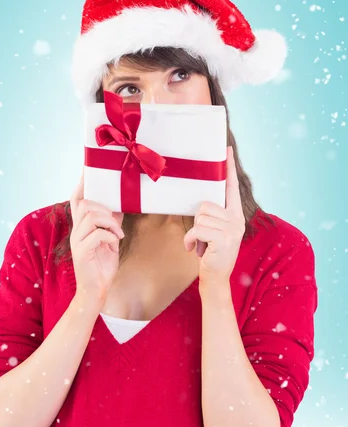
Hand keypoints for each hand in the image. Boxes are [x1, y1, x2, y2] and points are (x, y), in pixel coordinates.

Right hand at [69, 172, 124, 300]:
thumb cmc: (102, 267)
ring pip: (91, 216)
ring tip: (118, 233)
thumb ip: (111, 224)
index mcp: (80, 227)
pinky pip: (97, 234)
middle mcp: (75, 232)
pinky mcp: (82, 253)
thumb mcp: (110, 241)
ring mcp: (77, 242)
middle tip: (117, 219)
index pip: (77, 200)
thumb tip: (119, 206)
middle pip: (85, 205)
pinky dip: (110, 235)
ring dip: (110, 222)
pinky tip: (116, 242)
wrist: (96, 292)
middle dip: (104, 207)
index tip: (87, 169)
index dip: (82, 185)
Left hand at [184, 146, 244, 283]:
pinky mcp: (223, 238)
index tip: (227, 148)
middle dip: (197, 223)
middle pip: (205, 205)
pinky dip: (190, 240)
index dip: (228, 168)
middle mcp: (237, 219)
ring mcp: (232, 229)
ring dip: (193, 233)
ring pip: (200, 217)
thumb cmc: (211, 253)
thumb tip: (202, 203)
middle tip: (202, 238)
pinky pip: (197, 229)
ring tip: (201, 245)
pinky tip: (195, 250)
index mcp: (235, 214)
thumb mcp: (215, 231)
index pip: (232, 187)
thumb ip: (213, 215)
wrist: (215, 278)